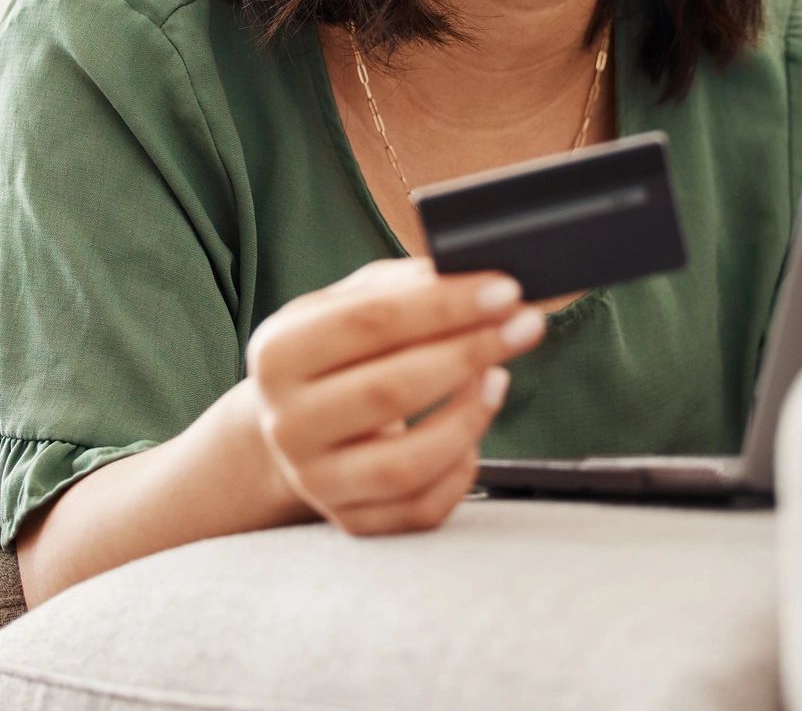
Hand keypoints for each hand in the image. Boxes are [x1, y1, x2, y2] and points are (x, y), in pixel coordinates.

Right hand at [244, 256, 546, 535]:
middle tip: (524, 325)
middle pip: (390, 391)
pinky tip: (473, 429)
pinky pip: (421, 508)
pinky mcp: (351, 522)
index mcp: (277, 355)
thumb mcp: (346, 304)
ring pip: (406, 464)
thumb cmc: (333, 352)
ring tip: (499, 377)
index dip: (443, 306)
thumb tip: (469, 280)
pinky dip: (461, 468)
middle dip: (470, 352)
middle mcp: (286, 423)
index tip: (503, 290)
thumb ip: (402, 287)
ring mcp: (315, 480)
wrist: (292, 423)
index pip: (367, 323)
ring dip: (469, 417)